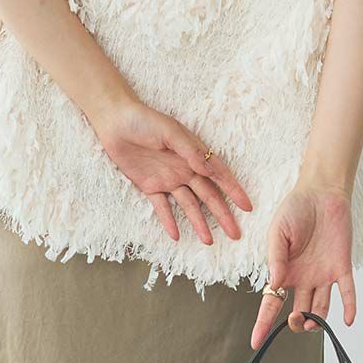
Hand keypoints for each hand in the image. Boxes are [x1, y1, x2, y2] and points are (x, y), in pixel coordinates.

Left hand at [90, 97, 251, 245]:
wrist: (115, 122)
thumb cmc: (145, 121)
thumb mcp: (170, 132)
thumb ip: (189, 151)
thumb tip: (208, 170)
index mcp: (194, 155)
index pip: (219, 176)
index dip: (234, 191)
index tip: (247, 207)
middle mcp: (185, 170)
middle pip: (208, 196)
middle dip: (223, 215)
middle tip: (235, 234)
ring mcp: (168, 179)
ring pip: (189, 206)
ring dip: (199, 223)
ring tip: (208, 241)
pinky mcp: (149, 186)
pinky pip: (162, 207)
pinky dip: (169, 221)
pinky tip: (176, 235)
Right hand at [251, 182, 354, 346]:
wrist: (321, 193)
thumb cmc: (295, 210)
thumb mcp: (278, 232)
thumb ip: (276, 258)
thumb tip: (275, 284)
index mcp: (283, 273)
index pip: (271, 304)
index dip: (263, 324)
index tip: (255, 342)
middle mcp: (303, 279)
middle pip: (299, 313)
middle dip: (296, 323)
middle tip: (296, 319)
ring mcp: (323, 275)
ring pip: (320, 309)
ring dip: (316, 321)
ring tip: (311, 322)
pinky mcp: (341, 267)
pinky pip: (347, 292)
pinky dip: (349, 307)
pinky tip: (348, 320)